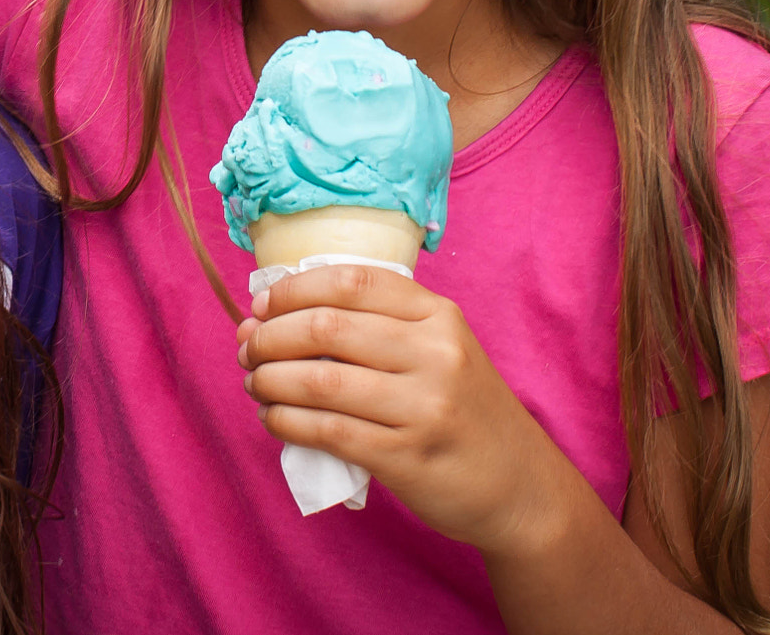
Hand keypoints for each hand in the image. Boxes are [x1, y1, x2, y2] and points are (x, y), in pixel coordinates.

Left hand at [236, 263, 571, 553]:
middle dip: (269, 336)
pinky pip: (327, 431)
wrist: (521, 487)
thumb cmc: (463, 411)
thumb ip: (374, 328)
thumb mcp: (439, 351)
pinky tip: (274, 418)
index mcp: (439, 315)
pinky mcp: (407, 456)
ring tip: (255, 384)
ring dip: (270, 380)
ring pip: (319, 381)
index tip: (261, 305)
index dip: (292, 289)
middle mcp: (435, 353)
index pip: (350, 281)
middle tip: (248, 350)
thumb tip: (270, 317)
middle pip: (325, 327)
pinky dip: (286, 421)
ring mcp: (423, 406)